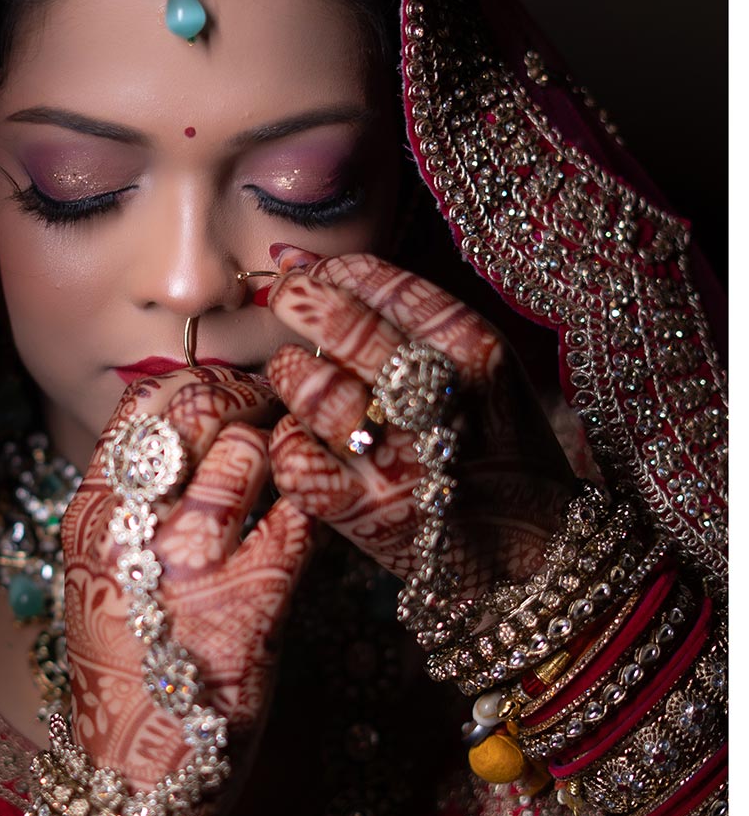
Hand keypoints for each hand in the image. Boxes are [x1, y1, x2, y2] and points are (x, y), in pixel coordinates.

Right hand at [60, 367, 315, 790]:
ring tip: (295, 472)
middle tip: (276, 415)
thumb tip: (197, 425)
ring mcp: (187, 567)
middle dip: (248, 399)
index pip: (143, 404)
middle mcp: (132, 531)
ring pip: (250, 453)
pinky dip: (313, 509)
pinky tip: (312, 521)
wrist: (140, 778)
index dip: (198, 384)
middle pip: (196, 409)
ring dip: (284, 454)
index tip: (230, 394)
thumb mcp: (108, 574)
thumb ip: (141, 503)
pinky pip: (298, 519)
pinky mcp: (247, 605)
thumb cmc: (132, 667)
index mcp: (93, 516)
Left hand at [262, 248, 578, 601]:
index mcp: (476, 352)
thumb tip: (311, 266)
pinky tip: (299, 433)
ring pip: (313, 390)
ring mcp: (397, 459)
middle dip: (302, 303)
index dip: (335, 272)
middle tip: (285, 299)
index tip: (313, 272)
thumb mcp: (483, 368)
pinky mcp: (362, 510)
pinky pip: (294, 456)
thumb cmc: (495, 445)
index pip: (389, 287)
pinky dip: (286, 439)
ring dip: (290, 371)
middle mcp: (438, 400)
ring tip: (292, 371)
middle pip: (347, 328)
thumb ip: (413, 318)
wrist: (531, 549)